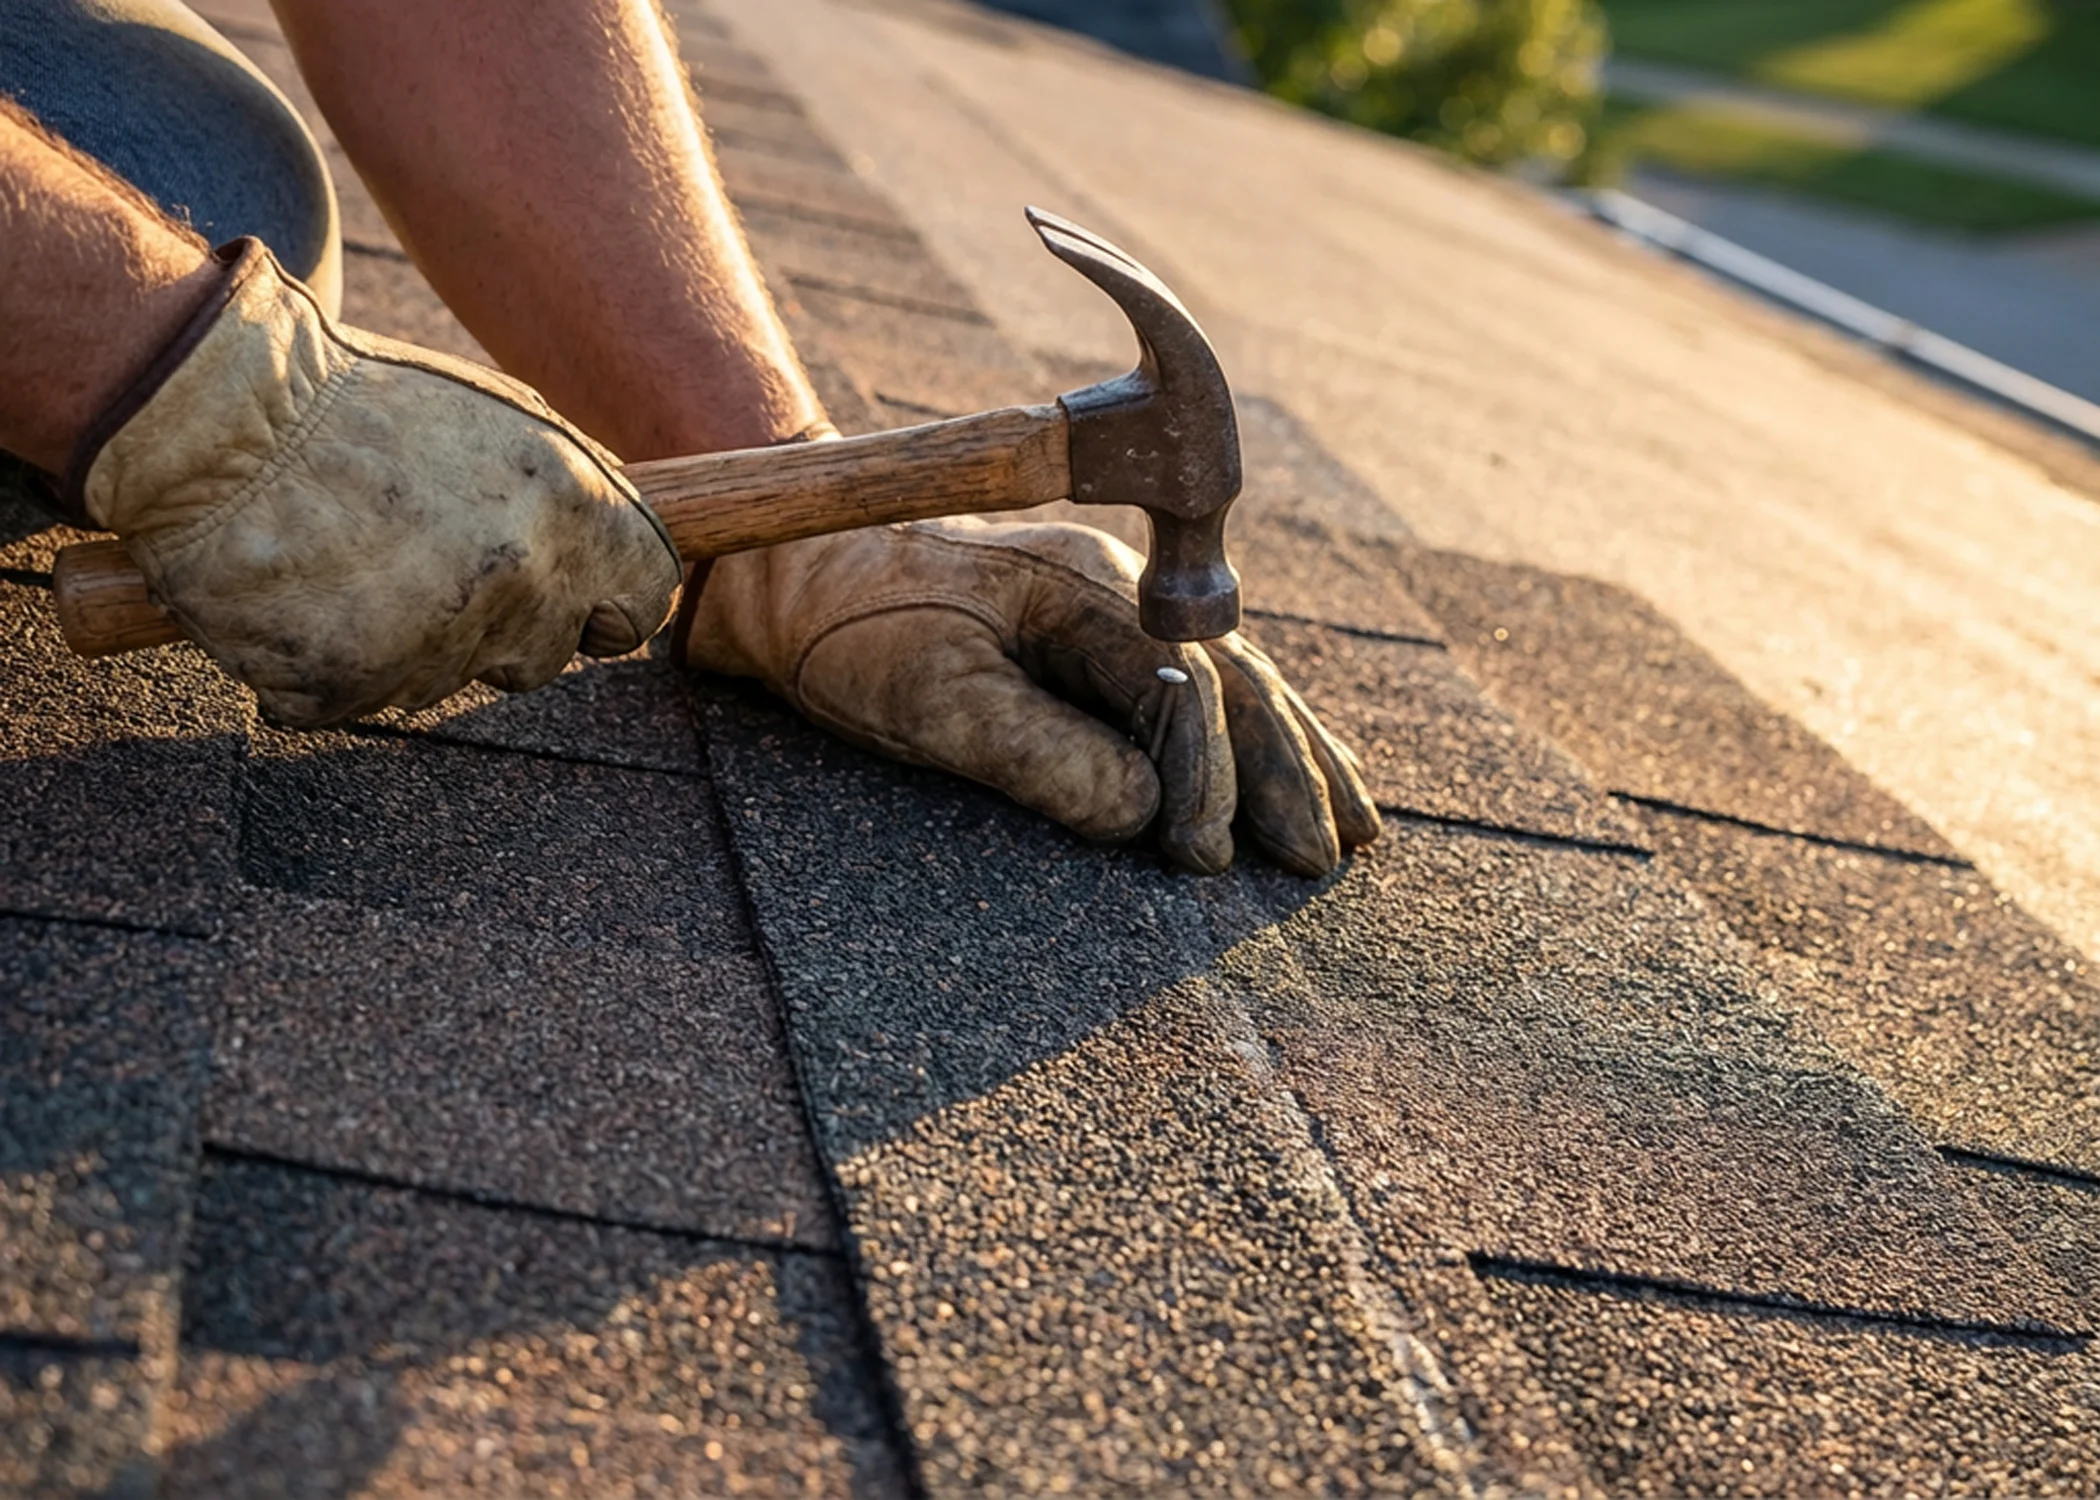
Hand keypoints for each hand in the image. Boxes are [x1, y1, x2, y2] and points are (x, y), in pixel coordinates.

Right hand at [64, 239, 681, 726]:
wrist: (212, 417)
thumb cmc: (357, 405)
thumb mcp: (497, 418)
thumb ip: (573, 494)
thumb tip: (624, 560)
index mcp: (571, 506)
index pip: (645, 600)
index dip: (613, 607)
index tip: (588, 609)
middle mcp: (519, 579)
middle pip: (546, 658)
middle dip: (503, 629)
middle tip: (427, 566)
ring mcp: (435, 640)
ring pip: (447, 680)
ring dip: (409, 641)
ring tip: (349, 560)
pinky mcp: (349, 682)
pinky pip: (359, 699)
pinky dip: (330, 664)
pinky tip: (302, 597)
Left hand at [680, 516, 1380, 874]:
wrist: (795, 571)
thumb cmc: (854, 629)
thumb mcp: (930, 696)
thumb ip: (1037, 752)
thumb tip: (1145, 813)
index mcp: (1088, 591)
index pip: (1182, 692)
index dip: (1207, 780)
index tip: (1209, 861)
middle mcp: (1121, 592)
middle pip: (1237, 685)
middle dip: (1288, 775)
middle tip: (1325, 860)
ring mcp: (1117, 612)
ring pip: (1235, 688)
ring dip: (1296, 760)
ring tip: (1354, 831)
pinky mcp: (1099, 643)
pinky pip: (1204, 692)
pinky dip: (1257, 739)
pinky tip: (1297, 773)